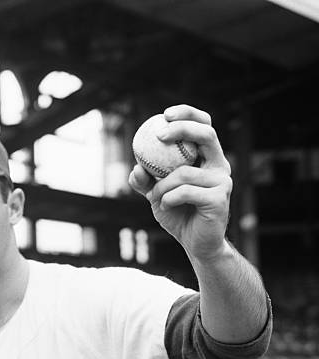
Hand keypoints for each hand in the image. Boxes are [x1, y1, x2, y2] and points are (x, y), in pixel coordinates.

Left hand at [129, 104, 231, 261]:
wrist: (196, 244)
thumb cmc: (179, 215)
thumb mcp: (157, 195)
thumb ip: (146, 181)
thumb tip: (135, 168)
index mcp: (208, 159)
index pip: (204, 125)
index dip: (188, 114)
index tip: (164, 115)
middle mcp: (220, 166)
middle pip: (207, 134)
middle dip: (183, 128)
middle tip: (160, 134)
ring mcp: (223, 182)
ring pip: (185, 172)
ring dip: (162, 185)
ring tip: (156, 198)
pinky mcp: (220, 199)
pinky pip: (186, 191)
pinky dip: (169, 198)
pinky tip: (165, 206)